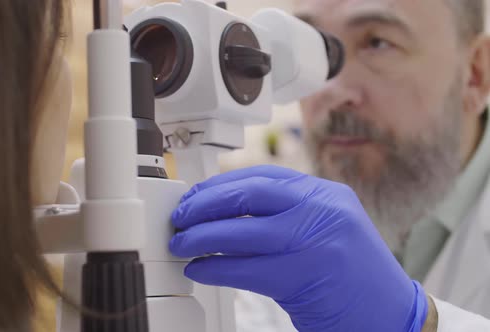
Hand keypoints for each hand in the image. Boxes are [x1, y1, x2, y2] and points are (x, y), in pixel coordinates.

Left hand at [169, 166, 427, 331]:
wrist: (393, 318)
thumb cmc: (355, 277)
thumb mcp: (327, 229)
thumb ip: (286, 214)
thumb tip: (227, 212)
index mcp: (326, 195)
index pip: (262, 176)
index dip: (221, 185)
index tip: (196, 196)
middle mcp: (321, 211)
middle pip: (248, 195)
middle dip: (204, 206)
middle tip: (181, 218)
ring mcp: (314, 242)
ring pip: (241, 232)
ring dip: (201, 238)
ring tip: (182, 245)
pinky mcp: (303, 278)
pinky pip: (244, 269)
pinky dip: (215, 269)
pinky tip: (200, 270)